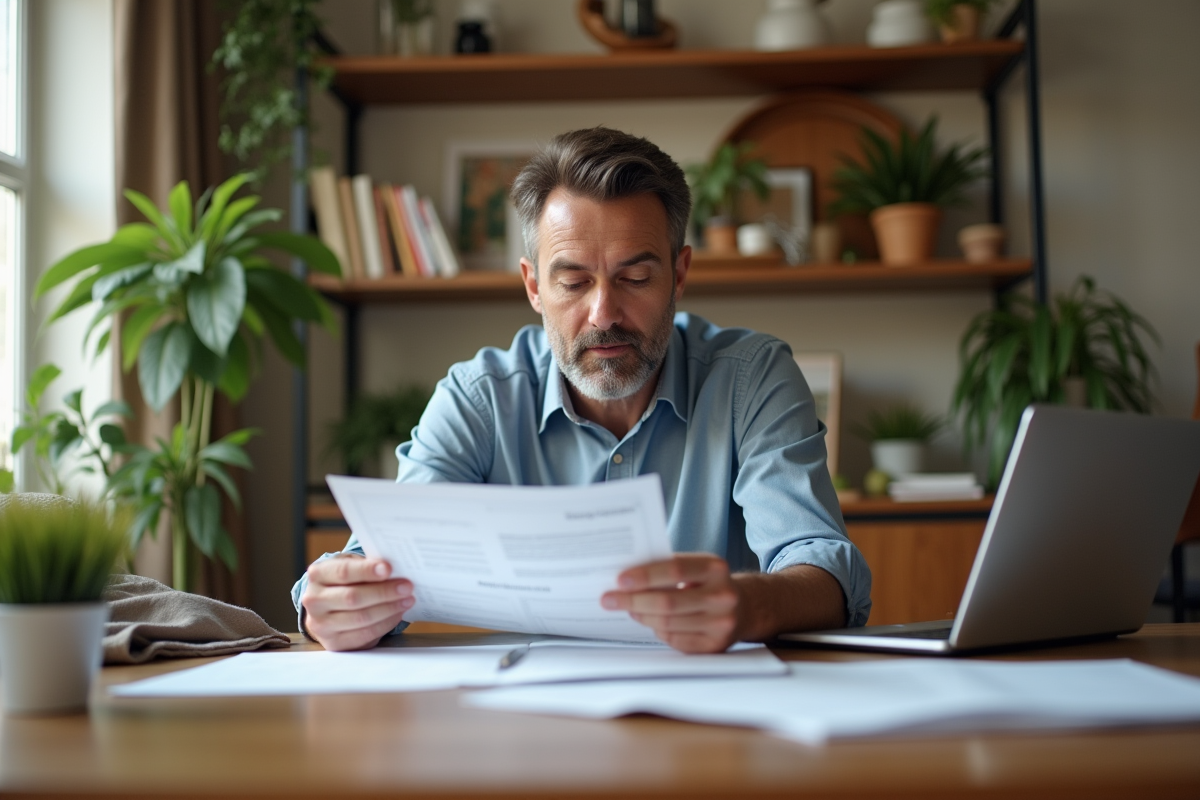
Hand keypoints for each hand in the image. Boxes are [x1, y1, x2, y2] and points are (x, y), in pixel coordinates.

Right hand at [301, 554, 414, 650]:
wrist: (327, 605)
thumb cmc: (345, 580)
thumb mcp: (350, 566)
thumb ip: (366, 566)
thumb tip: (396, 569)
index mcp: (317, 575)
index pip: (343, 572)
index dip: (367, 570)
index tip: (389, 568)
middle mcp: (314, 601)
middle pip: (353, 597)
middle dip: (384, 592)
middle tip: (407, 586)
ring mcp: (321, 625)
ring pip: (360, 618)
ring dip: (389, 609)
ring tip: (407, 600)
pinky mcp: (333, 643)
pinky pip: (364, 635)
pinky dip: (385, 624)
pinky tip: (397, 614)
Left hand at [600, 554, 739, 653]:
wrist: (745, 607)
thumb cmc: (709, 583)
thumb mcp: (697, 567)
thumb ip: (669, 568)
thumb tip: (627, 579)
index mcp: (716, 568)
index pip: (675, 569)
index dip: (645, 575)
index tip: (620, 579)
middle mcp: (722, 596)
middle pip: (667, 602)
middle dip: (633, 600)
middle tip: (609, 599)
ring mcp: (721, 624)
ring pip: (667, 623)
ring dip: (641, 615)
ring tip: (628, 607)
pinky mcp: (714, 646)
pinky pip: (674, 639)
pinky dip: (658, 630)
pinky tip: (651, 620)